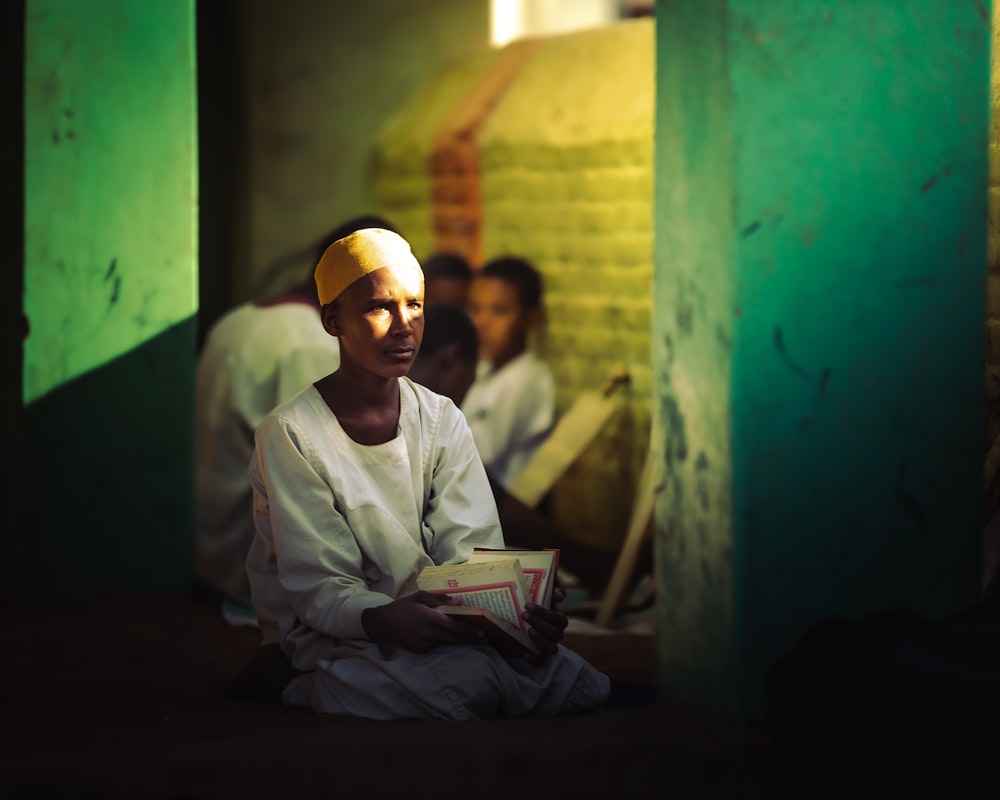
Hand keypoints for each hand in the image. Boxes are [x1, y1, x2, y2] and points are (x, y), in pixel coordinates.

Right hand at [362, 590, 485, 651]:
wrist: (382, 624)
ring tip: (476, 640)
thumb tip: (459, 601)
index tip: (482, 633)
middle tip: (486, 639)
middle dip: (471, 639)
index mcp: (430, 618)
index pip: (454, 627)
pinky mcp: (421, 650)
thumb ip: (440, 598)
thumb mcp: (420, 596)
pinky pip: (438, 645)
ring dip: (462, 642)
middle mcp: (429, 633)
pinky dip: (448, 642)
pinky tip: (456, 640)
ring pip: (448, 643)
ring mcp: (425, 644)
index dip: (469, 631)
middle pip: (455, 639)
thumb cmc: (402, 607)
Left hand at [521, 587, 567, 661]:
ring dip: (541, 639)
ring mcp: (548, 645)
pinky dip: (535, 659)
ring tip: (529, 631)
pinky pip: (541, 661)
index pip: (560, 617)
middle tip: (524, 613)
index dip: (551, 612)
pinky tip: (525, 653)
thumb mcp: (534, 594)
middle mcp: (555, 633)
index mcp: (555, 618)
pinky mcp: (539, 656)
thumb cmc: (526, 607)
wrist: (514, 624)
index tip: (540, 601)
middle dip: (541, 621)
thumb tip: (557, 591)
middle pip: (557, 630)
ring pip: (552, 647)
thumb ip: (546, 587)